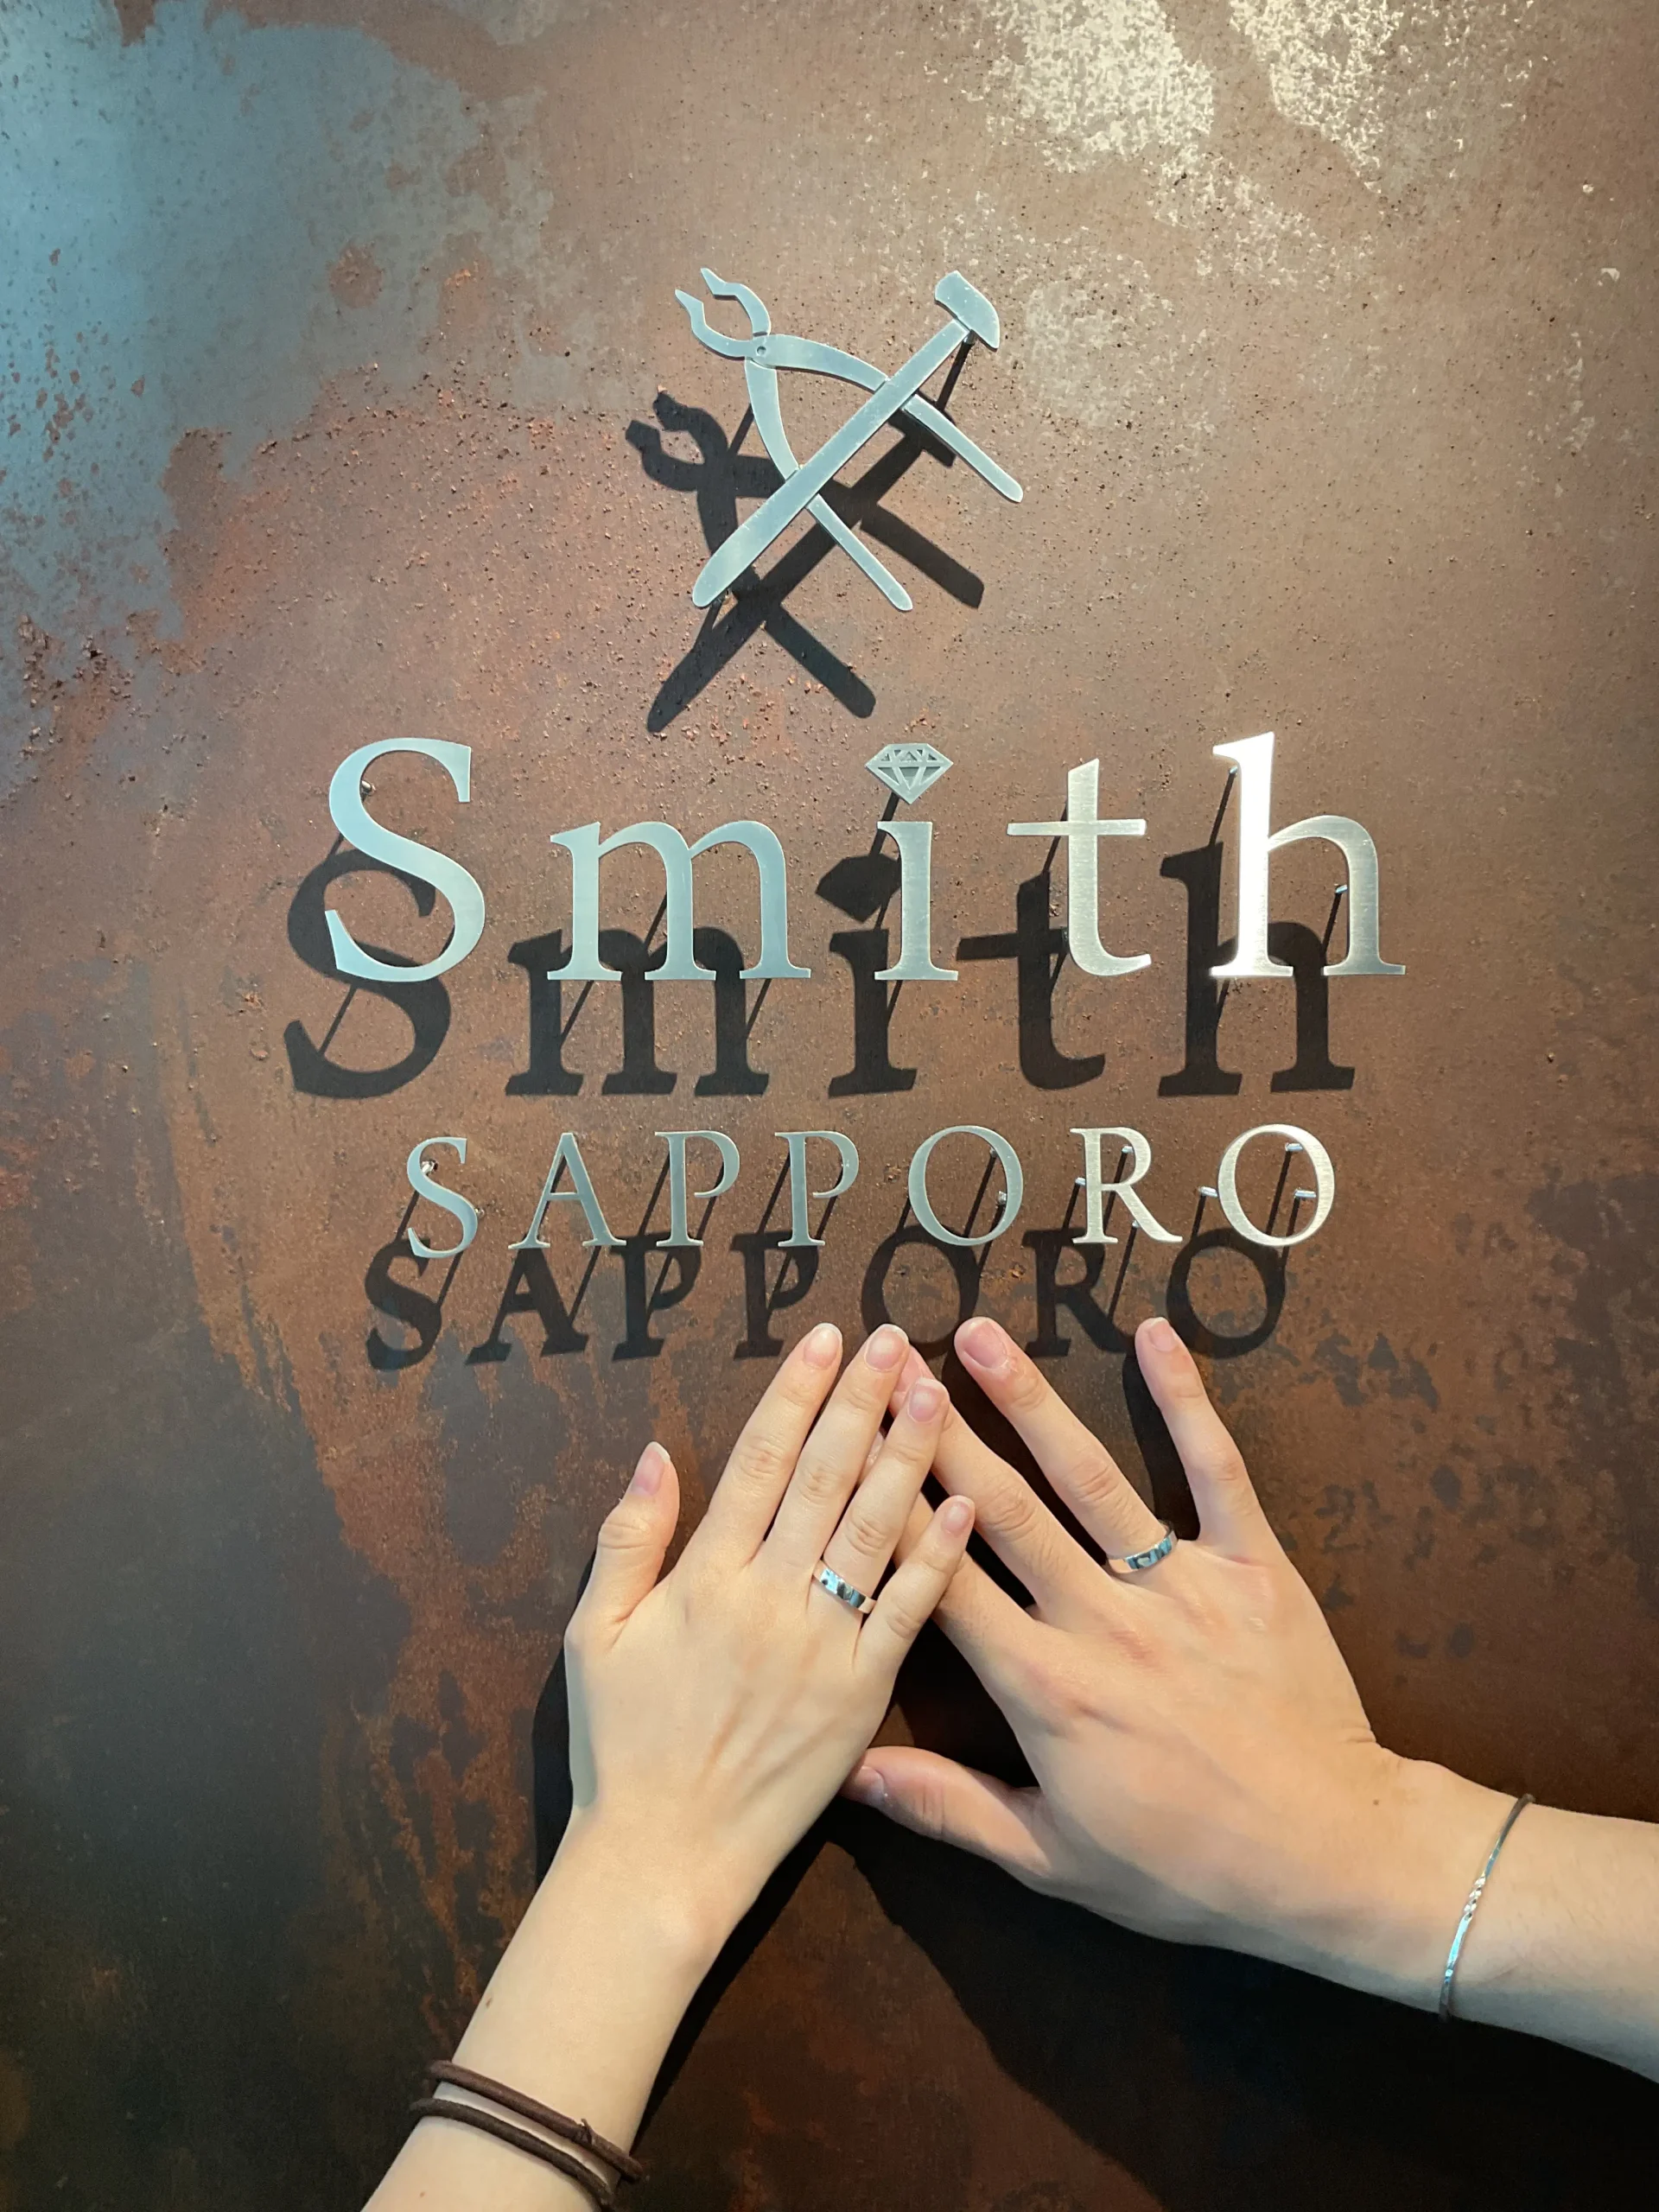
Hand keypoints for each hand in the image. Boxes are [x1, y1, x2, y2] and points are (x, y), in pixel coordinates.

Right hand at [559, 1319, 974, 1964]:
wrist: (663, 1858)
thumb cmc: (620, 1748)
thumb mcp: (593, 1637)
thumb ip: (626, 1540)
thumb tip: (657, 1452)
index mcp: (705, 1578)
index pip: (760, 1462)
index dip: (796, 1394)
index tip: (826, 1339)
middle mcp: (769, 1600)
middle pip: (825, 1478)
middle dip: (861, 1401)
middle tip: (897, 1338)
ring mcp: (823, 1647)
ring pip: (874, 1530)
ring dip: (907, 1455)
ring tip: (937, 1391)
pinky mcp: (862, 1696)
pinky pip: (907, 1614)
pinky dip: (937, 1557)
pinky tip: (965, 1504)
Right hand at [848, 1315, 1508, 2002]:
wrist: (1330, 1857)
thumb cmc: (1188, 1871)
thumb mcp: (1056, 1860)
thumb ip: (949, 1807)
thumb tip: (849, 1775)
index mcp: (1047, 1689)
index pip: (945, 1586)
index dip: (891, 1515)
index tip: (851, 1453)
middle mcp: (1104, 1622)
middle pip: (1004, 1510)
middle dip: (940, 1432)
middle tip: (892, 1364)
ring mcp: (1181, 1588)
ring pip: (1090, 1476)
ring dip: (1029, 1400)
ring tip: (979, 1333)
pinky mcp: (1253, 1569)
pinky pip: (1215, 1470)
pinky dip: (1186, 1400)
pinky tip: (1155, 1335)